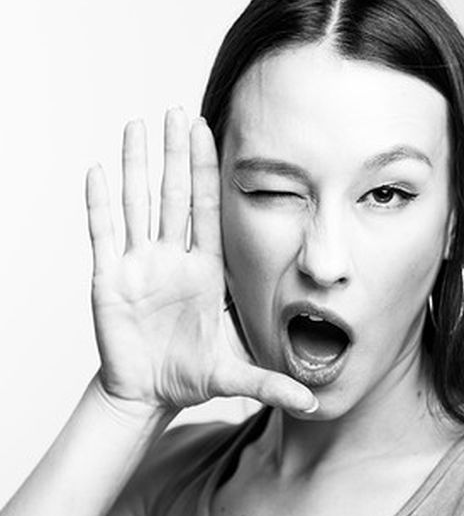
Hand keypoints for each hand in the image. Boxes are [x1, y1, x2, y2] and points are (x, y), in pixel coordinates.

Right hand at [85, 108, 316, 412]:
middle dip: (175, 154)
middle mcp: (172, 259)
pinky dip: (98, 205)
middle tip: (178, 111)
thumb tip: (313, 404)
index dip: (206, 171)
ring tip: (138, 127)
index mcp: (204, 270)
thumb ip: (272, 385)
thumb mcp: (234, 376)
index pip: (206, 210)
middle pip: (172, 196)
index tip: (209, 133)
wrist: (149, 393)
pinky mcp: (108, 281)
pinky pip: (102, 236)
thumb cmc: (190, 376)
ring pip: (137, 205)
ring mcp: (138, 266)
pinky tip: (97, 173)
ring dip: (137, 166)